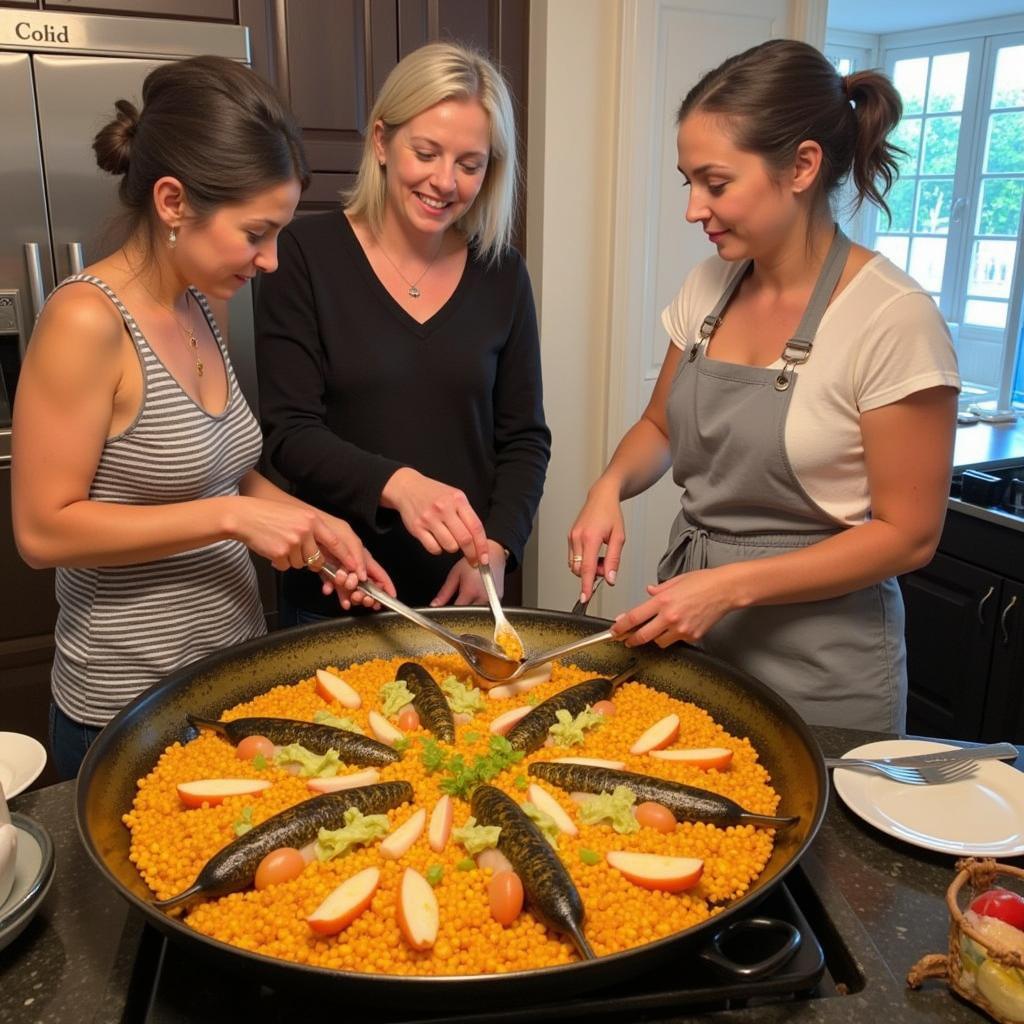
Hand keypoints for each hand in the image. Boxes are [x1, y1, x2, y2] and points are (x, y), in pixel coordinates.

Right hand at [228, 497, 340, 572]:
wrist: (244, 517)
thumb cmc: (269, 516)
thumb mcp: (297, 516)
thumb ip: (312, 531)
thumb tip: (323, 551)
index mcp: (312, 520)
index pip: (335, 542)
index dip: (347, 557)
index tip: (356, 568)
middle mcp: (305, 530)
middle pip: (317, 559)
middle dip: (310, 561)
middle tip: (295, 550)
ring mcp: (293, 542)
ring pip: (301, 564)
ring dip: (291, 559)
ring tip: (279, 543)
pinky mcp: (281, 553)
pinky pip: (286, 566)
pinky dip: (279, 561)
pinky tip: (272, 548)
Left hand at [315, 515, 396, 610]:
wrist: (302, 525)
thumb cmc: (327, 526)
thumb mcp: (347, 539)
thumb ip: (357, 557)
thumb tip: (363, 576)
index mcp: (361, 554)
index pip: (377, 572)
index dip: (385, 584)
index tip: (391, 597)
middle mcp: (351, 562)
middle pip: (363, 583)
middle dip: (364, 593)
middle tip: (359, 596)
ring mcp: (338, 566)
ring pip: (347, 585)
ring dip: (347, 593)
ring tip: (347, 600)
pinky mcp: (324, 568)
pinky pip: (330, 582)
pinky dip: (330, 587)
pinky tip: (328, 590)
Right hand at [381, 467, 488, 565]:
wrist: (408, 487)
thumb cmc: (435, 494)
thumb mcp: (455, 496)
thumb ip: (467, 515)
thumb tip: (479, 541)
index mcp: (458, 500)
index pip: (476, 527)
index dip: (482, 546)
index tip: (484, 558)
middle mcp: (444, 508)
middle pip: (464, 540)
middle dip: (471, 554)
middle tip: (473, 561)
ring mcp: (429, 518)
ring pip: (449, 546)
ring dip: (452, 548)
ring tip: (449, 540)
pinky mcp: (417, 527)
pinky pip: (433, 548)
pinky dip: (438, 549)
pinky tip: (437, 541)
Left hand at [430, 542, 506, 606]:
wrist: (493, 555)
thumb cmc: (474, 562)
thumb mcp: (455, 575)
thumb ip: (444, 593)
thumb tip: (435, 605)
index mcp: (470, 591)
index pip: (457, 610)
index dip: (450, 612)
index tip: (446, 610)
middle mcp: (483, 597)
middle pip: (468, 614)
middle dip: (461, 612)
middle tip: (457, 602)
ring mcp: (492, 600)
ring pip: (477, 613)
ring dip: (471, 610)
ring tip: (468, 599)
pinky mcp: (498, 600)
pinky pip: (486, 609)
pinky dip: (479, 607)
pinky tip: (476, 598)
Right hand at [567, 479, 624, 601]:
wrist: (601, 497)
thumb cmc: (611, 514)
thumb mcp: (619, 537)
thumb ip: (614, 560)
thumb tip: (610, 578)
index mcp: (590, 537)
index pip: (588, 568)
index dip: (586, 585)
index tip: (584, 598)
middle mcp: (577, 538)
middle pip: (580, 570)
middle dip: (592, 574)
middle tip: (606, 566)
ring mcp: (571, 537)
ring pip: (575, 566)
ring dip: (588, 568)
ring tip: (601, 557)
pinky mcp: (570, 537)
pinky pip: (574, 558)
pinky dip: (584, 561)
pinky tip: (594, 553)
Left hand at [611, 566, 743, 647]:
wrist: (726, 590)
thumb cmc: (704, 582)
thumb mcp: (676, 580)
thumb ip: (659, 590)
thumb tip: (648, 593)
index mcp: (663, 601)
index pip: (635, 617)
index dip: (621, 626)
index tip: (614, 630)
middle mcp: (670, 617)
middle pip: (642, 636)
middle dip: (631, 640)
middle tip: (626, 640)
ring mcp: (682, 629)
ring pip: (659, 642)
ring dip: (654, 638)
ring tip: (655, 631)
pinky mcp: (692, 637)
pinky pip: (676, 641)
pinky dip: (673, 637)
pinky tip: (677, 627)